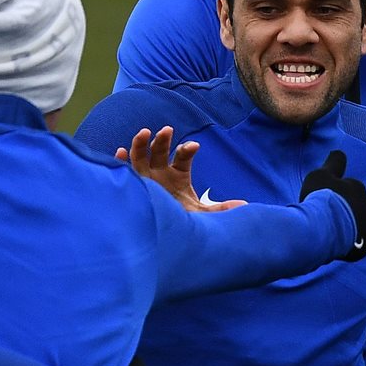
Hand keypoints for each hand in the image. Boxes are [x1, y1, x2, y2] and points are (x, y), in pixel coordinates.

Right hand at [117, 127, 246, 211]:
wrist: (164, 235)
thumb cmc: (182, 219)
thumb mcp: (202, 215)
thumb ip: (220, 210)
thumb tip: (244, 206)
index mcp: (178, 173)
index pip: (183, 156)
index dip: (187, 150)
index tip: (193, 146)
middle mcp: (160, 171)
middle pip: (160, 151)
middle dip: (162, 140)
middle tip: (166, 130)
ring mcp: (145, 177)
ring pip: (141, 156)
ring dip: (141, 144)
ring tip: (143, 132)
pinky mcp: (133, 186)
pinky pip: (125, 171)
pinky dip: (121, 162)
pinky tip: (120, 152)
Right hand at [300, 150, 365, 261]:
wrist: (321, 227)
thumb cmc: (321, 198)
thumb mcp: (321, 173)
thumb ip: (333, 162)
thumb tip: (339, 152)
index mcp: (358, 188)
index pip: (349, 187)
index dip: (336, 193)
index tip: (325, 198)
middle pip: (355, 207)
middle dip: (344, 210)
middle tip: (326, 215)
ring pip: (357, 226)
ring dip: (347, 227)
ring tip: (329, 231)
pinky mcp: (362, 247)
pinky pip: (356, 245)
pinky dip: (348, 245)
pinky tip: (334, 244)